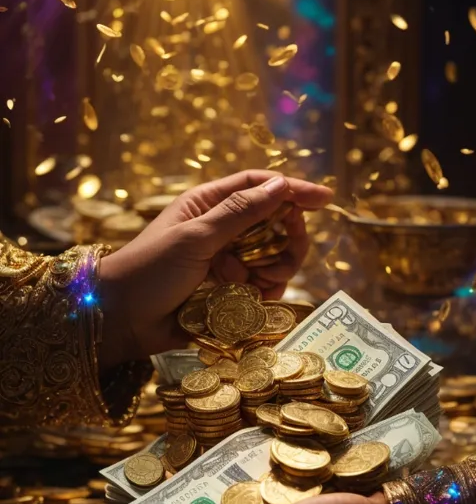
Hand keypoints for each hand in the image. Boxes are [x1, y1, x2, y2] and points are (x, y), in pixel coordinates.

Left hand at [98, 171, 331, 369]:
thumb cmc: (149, 270)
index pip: (259, 187)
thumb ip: (240, 212)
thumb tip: (280, 184)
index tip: (325, 200)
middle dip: (288, 240)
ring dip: (276, 271)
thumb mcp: (195, 236)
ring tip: (260, 285)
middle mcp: (220, 230)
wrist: (120, 319)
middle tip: (290, 254)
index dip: (293, 191)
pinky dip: (265, 295)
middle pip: (274, 225)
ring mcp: (225, 264)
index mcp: (209, 205)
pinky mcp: (227, 295)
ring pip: (273, 260)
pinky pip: (262, 291)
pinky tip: (251, 301)